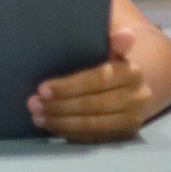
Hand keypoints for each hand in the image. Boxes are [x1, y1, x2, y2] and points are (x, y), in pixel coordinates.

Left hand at [30, 28, 154, 142]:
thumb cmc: (110, 62)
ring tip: (37, 117)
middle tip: (32, 104)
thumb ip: (113, 42)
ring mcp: (133, 119)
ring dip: (61, 122)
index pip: (96, 80)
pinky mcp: (126, 135)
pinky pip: (94, 137)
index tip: (42, 89)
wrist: (133, 86)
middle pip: (92, 104)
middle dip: (58, 106)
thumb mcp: (110, 49)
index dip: (68, 86)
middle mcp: (137, 97)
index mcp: (131, 72)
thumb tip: (126, 34)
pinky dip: (71, 133)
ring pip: (92, 124)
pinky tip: (52, 126)